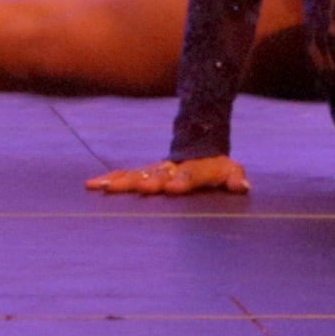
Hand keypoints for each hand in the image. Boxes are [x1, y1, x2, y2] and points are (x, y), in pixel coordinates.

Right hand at [86, 155, 250, 196]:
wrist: (197, 146)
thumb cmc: (215, 167)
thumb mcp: (230, 170)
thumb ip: (235, 178)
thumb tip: (242, 186)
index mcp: (195, 171)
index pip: (189, 176)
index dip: (182, 182)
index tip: (173, 188)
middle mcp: (172, 170)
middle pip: (158, 176)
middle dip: (147, 183)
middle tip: (138, 189)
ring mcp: (156, 171)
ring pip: (137, 175)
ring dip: (122, 182)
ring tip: (104, 187)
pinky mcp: (144, 174)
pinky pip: (125, 175)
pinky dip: (109, 179)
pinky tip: (92, 185)